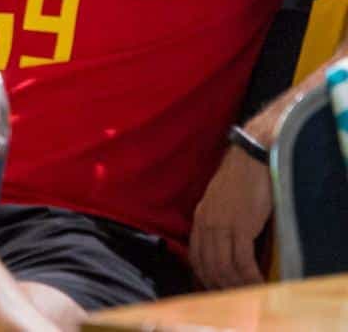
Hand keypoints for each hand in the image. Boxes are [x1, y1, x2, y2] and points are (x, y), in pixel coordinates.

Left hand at [189, 145, 272, 288]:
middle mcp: (206, 222)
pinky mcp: (241, 226)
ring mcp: (222, 224)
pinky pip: (242, 261)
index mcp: (200, 215)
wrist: (252, 157)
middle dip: (220, 285)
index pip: (195, 254)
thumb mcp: (222, 199)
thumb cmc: (242, 176)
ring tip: (247, 294)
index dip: (203, 274)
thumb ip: (219, 218)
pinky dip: (249, 276)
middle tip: (233, 297)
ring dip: (236, 285)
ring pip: (224, 266)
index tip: (214, 286)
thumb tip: (228, 240)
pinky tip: (258, 283)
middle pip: (208, 264)